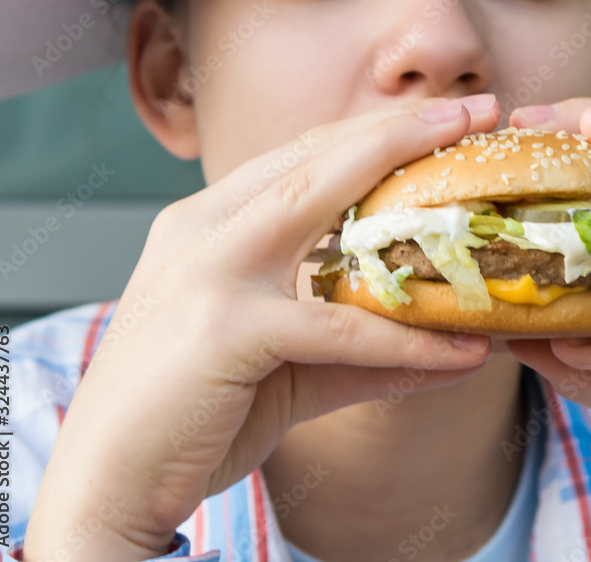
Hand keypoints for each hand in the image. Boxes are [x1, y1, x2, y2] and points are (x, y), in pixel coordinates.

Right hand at [25, 96, 499, 560]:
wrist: (109, 482)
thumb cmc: (190, 414)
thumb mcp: (289, 368)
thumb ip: (365, 348)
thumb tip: (454, 345)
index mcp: (208, 223)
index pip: (301, 157)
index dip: (374, 132)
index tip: (441, 120)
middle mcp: (203, 229)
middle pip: (315, 156)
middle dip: (402, 128)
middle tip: (478, 110)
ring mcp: (208, 271)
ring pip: (320, 204)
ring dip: (410, 188)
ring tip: (482, 181)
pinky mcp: (224, 327)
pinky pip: (337, 326)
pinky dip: (405, 338)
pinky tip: (463, 349)